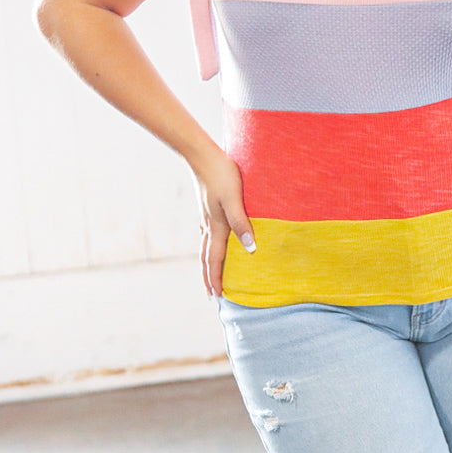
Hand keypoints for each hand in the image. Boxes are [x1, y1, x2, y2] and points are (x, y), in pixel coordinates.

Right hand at [192, 145, 254, 297]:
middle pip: (207, 258)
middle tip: (211, 295)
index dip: (216, 279)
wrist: (201, 155)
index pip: (215, 260)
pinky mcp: (207, 208)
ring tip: (210, 275)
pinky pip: (207, 235)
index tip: (217, 296)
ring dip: (208, 264)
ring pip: (206, 247)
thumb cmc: (222, 174)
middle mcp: (208, 225)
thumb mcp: (234, 199)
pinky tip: (212, 244)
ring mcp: (206, 217)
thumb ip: (241, 222)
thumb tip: (250, 247)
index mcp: (216, 226)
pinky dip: (208, 247)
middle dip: (209, 277)